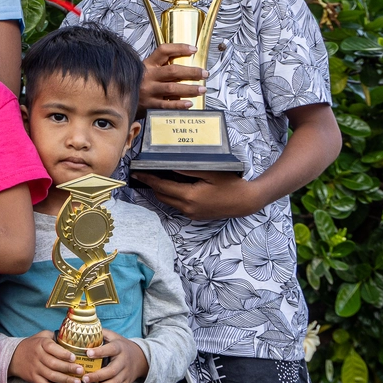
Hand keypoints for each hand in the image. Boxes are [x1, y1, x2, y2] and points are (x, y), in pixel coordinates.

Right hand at [8, 331, 85, 382]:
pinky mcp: (34, 378)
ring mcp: (35, 368)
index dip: (63, 353)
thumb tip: (73, 338)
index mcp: (40, 344)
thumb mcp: (42, 335)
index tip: (74, 357)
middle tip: (81, 371)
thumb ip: (55, 336)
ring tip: (77, 382)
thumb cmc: (33, 345)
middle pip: (53, 364)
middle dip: (68, 368)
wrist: (14, 356)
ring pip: (51, 376)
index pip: (51, 348)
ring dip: (65, 380)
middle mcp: (37, 356)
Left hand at [80, 330, 148, 382]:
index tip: (87, 353)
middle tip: (84, 379)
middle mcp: (123, 362)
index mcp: (119, 348)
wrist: (140, 358)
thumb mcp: (113, 336)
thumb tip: (82, 329)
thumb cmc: (120, 346)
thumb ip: (100, 333)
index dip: (99, 351)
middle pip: (112, 371)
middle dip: (97, 376)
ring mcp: (125, 375)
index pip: (110, 349)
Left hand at [132, 169, 263, 219]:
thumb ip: (188, 169)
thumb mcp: (210, 172)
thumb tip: (170, 166)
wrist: (245, 202)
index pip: (161, 186)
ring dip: (161, 190)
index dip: (147, 179)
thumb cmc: (230, 184)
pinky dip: (172, 195)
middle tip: (145, 172)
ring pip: (168, 201)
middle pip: (161, 195)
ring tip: (157, 176)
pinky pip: (177, 205)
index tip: (136, 173)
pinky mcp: (195, 216)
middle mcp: (188, 208)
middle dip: (152, 184)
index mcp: (190, 196)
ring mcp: (191, 214)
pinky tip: (173, 184)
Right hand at [141, 43, 206, 109]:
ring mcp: (148, 91)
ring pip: (172, 88)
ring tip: (201, 89)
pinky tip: (189, 103)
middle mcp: (148, 76)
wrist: (119, 100)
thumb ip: (161, 68)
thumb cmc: (137, 84)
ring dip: (189, 89)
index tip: (193, 49)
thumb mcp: (145, 71)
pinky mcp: (148, 104)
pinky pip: (167, 104)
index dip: (180, 48)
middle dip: (191, 72)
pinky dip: (179, 104)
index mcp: (147, 64)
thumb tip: (185, 67)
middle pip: (173, 71)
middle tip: (204, 73)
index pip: (164, 51)